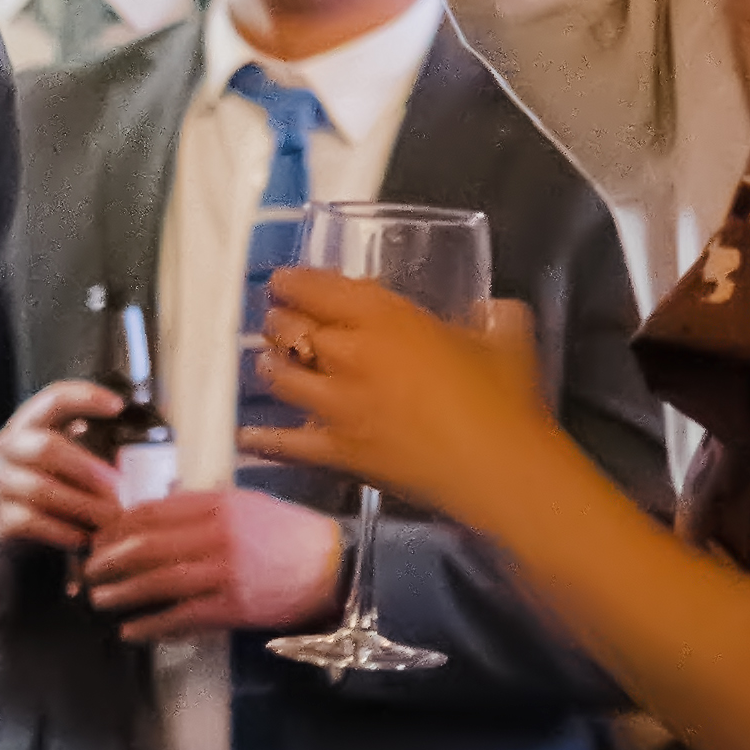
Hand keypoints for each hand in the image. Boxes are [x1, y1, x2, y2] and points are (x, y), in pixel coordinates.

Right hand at [0, 378, 127, 558]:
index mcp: (31, 423)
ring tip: (111, 517)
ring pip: (41, 489)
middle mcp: (11, 447)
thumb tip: (158, 466)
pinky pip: (33, 522)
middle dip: (87, 466)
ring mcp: (1, 482)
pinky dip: (64, 531)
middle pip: (46, 447)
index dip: (84, 397)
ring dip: (82, 504)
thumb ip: (95, 449)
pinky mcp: (1, 516)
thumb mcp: (63, 456)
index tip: (118, 406)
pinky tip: (86, 537)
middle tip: (118, 485)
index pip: (53, 398)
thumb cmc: (47, 478)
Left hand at [82, 483, 346, 642]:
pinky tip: (130, 630)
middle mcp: (219, 534)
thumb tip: (157, 502)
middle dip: (109, 558)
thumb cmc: (288, 534)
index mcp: (219, 503)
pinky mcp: (234, 606)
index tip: (97, 537)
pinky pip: (182, 616)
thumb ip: (202, 503)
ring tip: (98, 598)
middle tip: (87, 569)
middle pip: (147, 544)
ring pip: (158, 580)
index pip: (153, 511)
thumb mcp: (247, 504)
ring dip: (121, 591)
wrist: (334, 568)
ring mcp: (226, 571)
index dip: (117, 526)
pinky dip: (151, 624)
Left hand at [239, 270, 547, 529]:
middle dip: (280, 322)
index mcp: (386, 318)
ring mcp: (337, 405)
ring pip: (281, 378)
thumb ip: (487, 316)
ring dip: (271, 367)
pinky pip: (285, 443)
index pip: (321, 288)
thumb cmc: (505, 398)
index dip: (294, 282)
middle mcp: (349, 355)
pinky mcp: (335, 451)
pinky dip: (262, 440)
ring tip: (269, 363)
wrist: (498, 468)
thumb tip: (489, 310)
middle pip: (291, 329)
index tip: (284, 281)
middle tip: (278, 321)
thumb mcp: (504, 338)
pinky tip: (244, 438)